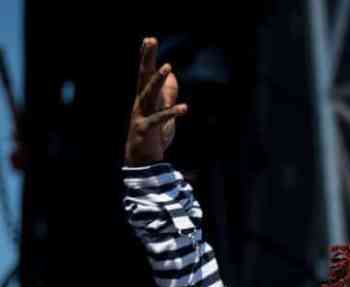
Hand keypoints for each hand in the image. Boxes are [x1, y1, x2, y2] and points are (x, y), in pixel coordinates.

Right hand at [124, 37, 187, 164]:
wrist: (142, 161)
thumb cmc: (153, 135)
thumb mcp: (163, 112)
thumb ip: (168, 95)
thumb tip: (173, 77)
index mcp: (144, 98)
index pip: (145, 74)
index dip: (147, 57)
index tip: (149, 39)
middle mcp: (141, 103)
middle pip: (143, 77)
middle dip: (147, 59)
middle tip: (150, 40)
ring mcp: (142, 115)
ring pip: (150, 94)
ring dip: (158, 80)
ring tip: (168, 67)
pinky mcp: (147, 129)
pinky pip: (161, 119)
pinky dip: (172, 113)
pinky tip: (184, 107)